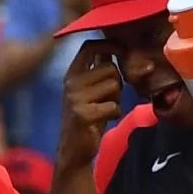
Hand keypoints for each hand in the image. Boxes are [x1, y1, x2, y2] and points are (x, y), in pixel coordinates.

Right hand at [55, 42, 125, 174]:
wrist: (74, 149)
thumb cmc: (88, 116)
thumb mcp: (92, 89)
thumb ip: (101, 69)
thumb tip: (119, 47)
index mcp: (72, 74)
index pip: (89, 47)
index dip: (109, 45)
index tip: (122, 52)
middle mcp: (71, 83)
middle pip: (110, 68)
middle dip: (118, 83)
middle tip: (108, 98)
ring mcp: (75, 98)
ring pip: (114, 85)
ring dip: (117, 99)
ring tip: (105, 109)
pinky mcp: (83, 114)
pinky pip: (114, 105)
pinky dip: (115, 113)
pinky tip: (104, 120)